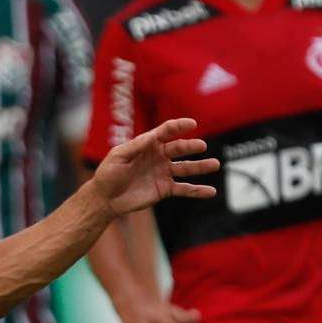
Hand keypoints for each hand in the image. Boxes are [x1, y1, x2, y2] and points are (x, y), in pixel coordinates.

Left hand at [90, 118, 217, 216]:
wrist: (105, 199)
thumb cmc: (108, 173)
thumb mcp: (119, 156)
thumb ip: (136, 146)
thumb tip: (154, 136)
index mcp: (147, 144)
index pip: (166, 131)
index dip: (179, 126)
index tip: (191, 123)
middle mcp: (158, 156)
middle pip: (179, 148)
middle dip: (190, 146)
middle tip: (201, 146)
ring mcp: (163, 173)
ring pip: (186, 168)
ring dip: (200, 166)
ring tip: (215, 164)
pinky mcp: (165, 189)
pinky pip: (184, 189)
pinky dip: (197, 190)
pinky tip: (211, 191)